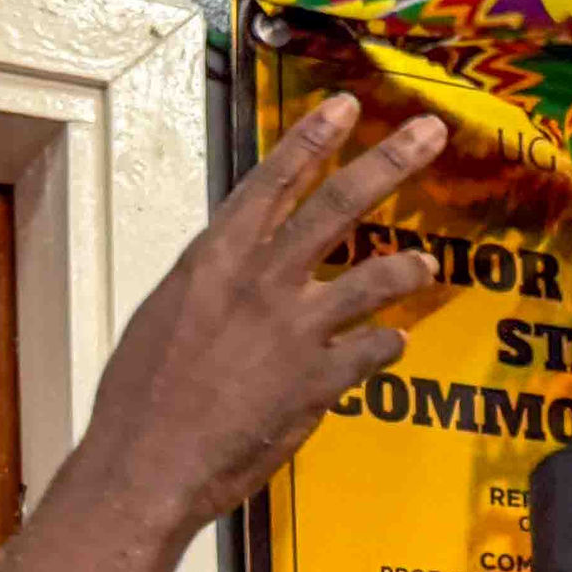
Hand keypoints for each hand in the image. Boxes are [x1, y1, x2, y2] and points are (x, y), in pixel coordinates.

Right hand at [66, 92, 445, 521]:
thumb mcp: (165, 316)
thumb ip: (212, 285)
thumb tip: (239, 270)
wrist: (147, 465)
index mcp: (213, 260)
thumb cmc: (141, 396)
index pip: (271, 183)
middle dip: (389, 163)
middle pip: (337, 207)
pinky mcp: (318, 382)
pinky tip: (392, 346)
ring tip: (427, 265)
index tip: (345, 105)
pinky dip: (386, 346)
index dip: (311, 141)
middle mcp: (260, 282)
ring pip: (373, 279)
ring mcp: (294, 331)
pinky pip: (372, 351)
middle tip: (430, 133)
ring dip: (406, 268)